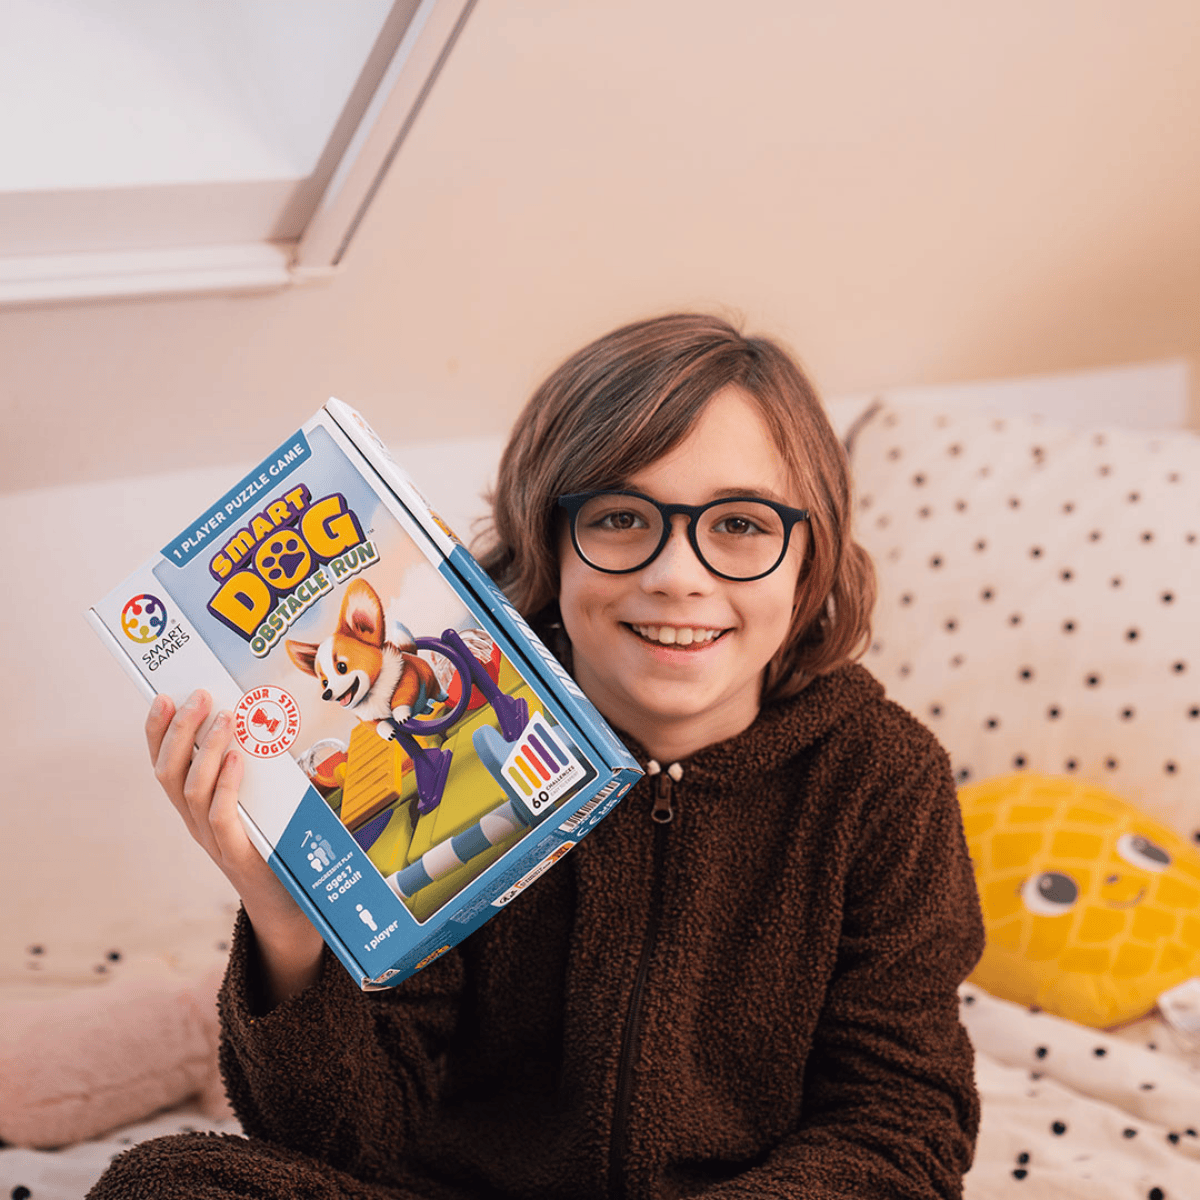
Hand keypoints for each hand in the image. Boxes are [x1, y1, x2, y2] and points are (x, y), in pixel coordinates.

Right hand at [146, 690, 324, 1005]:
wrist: (289, 907)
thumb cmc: (276, 847)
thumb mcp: (262, 801)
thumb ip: (259, 770)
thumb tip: (272, 720)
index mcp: (195, 808)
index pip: (164, 764)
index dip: (158, 732)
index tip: (163, 696)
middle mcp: (195, 823)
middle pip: (170, 773)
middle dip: (180, 731)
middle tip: (198, 697)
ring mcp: (213, 841)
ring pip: (192, 792)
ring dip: (206, 750)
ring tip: (224, 718)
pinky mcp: (238, 856)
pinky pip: (222, 818)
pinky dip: (226, 787)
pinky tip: (237, 761)